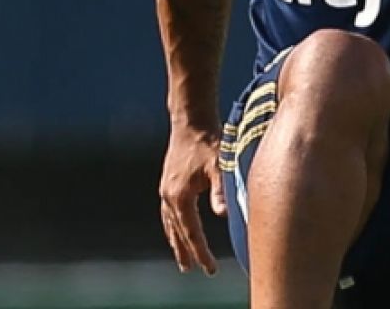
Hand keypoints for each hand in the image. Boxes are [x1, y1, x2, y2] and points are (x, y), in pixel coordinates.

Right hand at [159, 123, 226, 275]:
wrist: (191, 120)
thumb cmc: (209, 141)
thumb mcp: (219, 165)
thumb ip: (221, 190)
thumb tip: (223, 215)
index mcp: (180, 196)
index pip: (192, 233)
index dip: (201, 252)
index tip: (209, 269)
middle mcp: (169, 195)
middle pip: (177, 232)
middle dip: (186, 252)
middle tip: (193, 270)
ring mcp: (166, 188)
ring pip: (170, 223)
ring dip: (176, 242)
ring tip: (182, 259)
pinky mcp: (168, 181)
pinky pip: (168, 212)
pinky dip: (172, 226)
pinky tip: (177, 228)